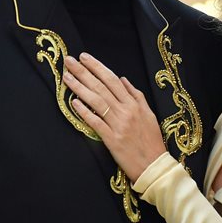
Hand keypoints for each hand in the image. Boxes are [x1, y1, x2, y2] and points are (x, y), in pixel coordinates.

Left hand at [63, 53, 166, 180]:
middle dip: (84, 72)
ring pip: (96, 101)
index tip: (84, 57)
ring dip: (79, 87)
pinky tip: (73, 102)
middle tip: (69, 61)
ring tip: (67, 77)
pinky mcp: (111, 139)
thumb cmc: (151, 141)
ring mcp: (118, 125)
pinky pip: (95, 122)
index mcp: (134, 104)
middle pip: (101, 87)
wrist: (154, 165)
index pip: (112, 80)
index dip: (97, 67)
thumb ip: (136, 96)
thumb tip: (123, 79)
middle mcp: (126, 111)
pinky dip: (84, 111)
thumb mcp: (149, 114)